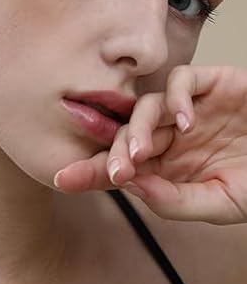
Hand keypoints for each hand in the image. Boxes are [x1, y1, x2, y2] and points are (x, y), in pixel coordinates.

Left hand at [53, 65, 246, 224]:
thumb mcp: (220, 202)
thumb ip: (175, 200)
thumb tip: (132, 187)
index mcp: (166, 164)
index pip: (120, 166)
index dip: (90, 171)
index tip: (62, 179)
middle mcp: (169, 134)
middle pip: (126, 136)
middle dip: (114, 153)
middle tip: (114, 171)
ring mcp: (188, 108)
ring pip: (146, 107)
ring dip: (138, 129)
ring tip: (143, 153)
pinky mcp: (210, 84)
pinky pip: (183, 80)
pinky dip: (180, 97)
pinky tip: (187, 122)